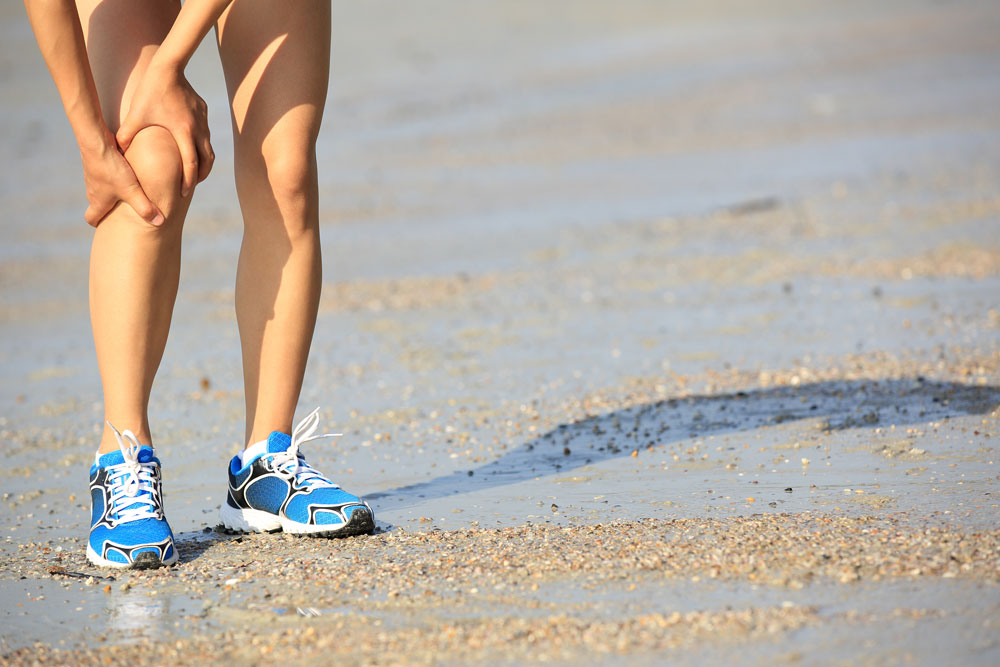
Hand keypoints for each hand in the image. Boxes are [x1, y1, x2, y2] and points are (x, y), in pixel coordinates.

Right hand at [80, 132, 163, 227]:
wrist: (96, 142)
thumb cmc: (112, 169)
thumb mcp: (132, 191)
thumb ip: (145, 207)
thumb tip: (159, 223)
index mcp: (98, 201)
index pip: (91, 218)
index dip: (97, 223)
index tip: (104, 226)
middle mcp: (92, 189)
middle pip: (97, 203)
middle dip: (106, 208)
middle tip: (119, 211)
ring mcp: (92, 175)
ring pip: (100, 187)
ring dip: (110, 190)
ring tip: (126, 190)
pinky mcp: (95, 162)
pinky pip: (103, 172)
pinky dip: (111, 175)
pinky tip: (124, 169)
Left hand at [116, 61, 213, 196]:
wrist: (167, 67)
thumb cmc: (150, 92)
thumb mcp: (135, 115)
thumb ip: (126, 135)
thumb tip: (116, 153)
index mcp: (183, 132)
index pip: (191, 164)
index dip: (188, 181)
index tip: (183, 194)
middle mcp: (198, 129)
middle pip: (206, 161)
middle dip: (200, 176)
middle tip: (191, 187)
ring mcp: (203, 121)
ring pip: (209, 149)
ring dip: (203, 163)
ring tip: (194, 173)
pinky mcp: (203, 112)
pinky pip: (206, 135)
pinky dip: (202, 147)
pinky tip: (192, 149)